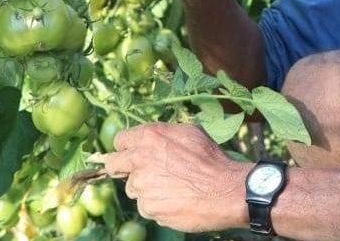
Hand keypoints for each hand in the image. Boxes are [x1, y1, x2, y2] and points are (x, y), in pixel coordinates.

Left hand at [101, 123, 249, 232]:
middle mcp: (140, 159)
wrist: (225, 190)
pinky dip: (156, 205)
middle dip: (123, 168)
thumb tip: (152, 137)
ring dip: (145, 189)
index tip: (132, 154)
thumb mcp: (190, 132)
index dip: (126, 148)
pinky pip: (145, 206)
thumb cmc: (211, 159)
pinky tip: (174, 201)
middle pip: (114, 164)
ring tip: (170, 188)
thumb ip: (164, 134)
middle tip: (141, 173)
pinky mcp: (148, 207)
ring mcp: (142, 185)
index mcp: (150, 136)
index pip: (120, 140)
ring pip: (132, 188)